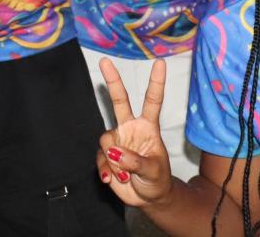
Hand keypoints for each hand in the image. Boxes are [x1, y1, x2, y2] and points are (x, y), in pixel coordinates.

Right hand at [94, 57, 173, 206]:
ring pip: (106, 140)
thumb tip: (115, 151)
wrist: (148, 198)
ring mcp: (117, 140)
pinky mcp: (105, 155)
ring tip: (125, 176)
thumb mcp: (154, 172)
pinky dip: (105, 170)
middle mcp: (130, 128)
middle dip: (112, 81)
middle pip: (119, 101)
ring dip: (113, 161)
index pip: (152, 101)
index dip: (156, 82)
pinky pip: (99, 158)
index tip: (160, 63)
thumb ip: (136, 161)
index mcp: (148, 127)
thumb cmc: (157, 180)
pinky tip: (112, 179)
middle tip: (104, 61)